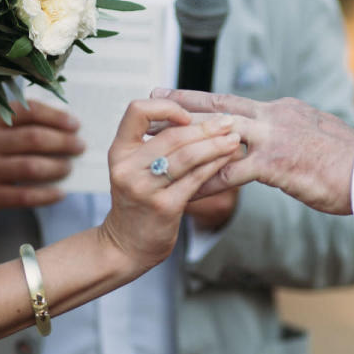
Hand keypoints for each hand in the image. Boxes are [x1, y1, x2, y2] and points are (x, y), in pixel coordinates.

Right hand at [0, 100, 84, 221]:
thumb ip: (20, 122)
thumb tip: (65, 124)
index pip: (28, 111)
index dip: (56, 117)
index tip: (75, 125)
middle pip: (33, 138)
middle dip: (63, 142)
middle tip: (80, 146)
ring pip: (31, 167)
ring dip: (58, 167)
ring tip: (69, 167)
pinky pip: (25, 196)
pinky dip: (47, 195)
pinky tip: (60, 193)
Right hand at [100, 100, 241, 266]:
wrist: (125, 245)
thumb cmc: (136, 203)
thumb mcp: (132, 168)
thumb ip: (152, 144)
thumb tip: (191, 115)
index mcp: (119, 152)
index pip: (137, 112)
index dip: (165, 107)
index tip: (186, 113)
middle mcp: (127, 168)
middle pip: (171, 136)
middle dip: (205, 126)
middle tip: (227, 121)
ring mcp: (145, 189)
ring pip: (187, 156)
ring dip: (215, 145)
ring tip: (234, 139)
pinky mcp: (165, 207)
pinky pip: (196, 179)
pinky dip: (215, 166)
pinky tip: (228, 159)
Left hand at [152, 89, 353, 214]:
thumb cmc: (350, 163)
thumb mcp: (315, 140)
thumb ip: (290, 138)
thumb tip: (278, 144)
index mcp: (282, 111)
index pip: (234, 102)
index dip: (202, 98)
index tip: (177, 95)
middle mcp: (274, 117)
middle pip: (219, 106)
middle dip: (183, 104)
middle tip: (153, 99)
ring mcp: (274, 138)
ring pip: (219, 132)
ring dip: (186, 137)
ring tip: (158, 142)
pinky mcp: (277, 163)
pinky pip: (232, 172)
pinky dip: (208, 180)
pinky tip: (188, 189)